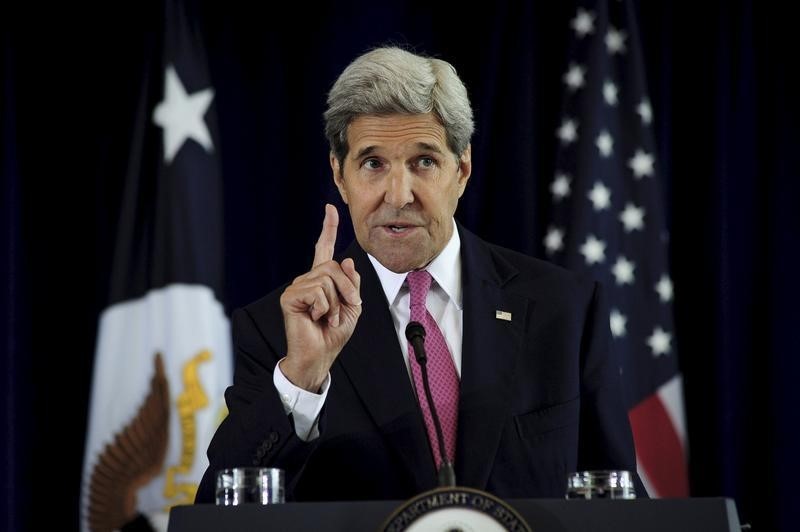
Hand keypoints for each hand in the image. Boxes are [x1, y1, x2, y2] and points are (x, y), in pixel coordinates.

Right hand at [279, 204, 361, 391]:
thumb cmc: (333, 333)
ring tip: (327, 318)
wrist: (320, 355)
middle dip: (348, 289)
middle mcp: (307, 280)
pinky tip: (316, 318)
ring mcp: (297, 287)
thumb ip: (351, 283)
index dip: (328, 228)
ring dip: (336, 303)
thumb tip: (345, 260)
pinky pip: (318, 292)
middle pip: (334, 267)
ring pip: (327, 279)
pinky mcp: (290, 297)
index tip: (330, 208)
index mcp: (321, 280)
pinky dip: (325, 308)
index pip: (324, 249)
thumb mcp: (352, 306)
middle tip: (345, 309)